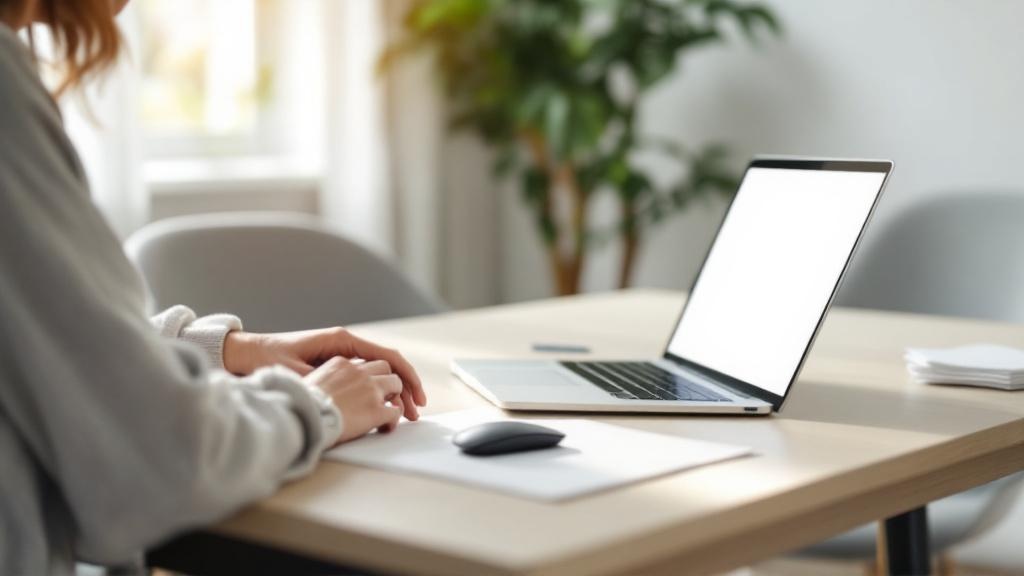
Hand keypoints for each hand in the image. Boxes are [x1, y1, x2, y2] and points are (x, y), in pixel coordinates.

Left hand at [223, 327, 425, 419]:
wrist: (247, 352)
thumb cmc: (268, 356)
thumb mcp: (296, 371)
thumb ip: (323, 381)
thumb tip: (346, 396)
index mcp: (342, 340)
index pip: (387, 356)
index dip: (407, 377)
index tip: (417, 397)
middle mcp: (346, 345)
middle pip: (388, 366)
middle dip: (406, 388)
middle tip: (417, 412)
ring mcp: (342, 355)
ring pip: (379, 373)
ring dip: (394, 392)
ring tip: (406, 415)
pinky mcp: (335, 366)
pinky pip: (366, 378)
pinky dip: (378, 392)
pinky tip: (384, 408)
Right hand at [305, 357, 404, 442]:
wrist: (302, 419)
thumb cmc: (298, 405)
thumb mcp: (308, 382)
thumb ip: (323, 381)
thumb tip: (325, 390)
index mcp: (341, 363)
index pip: (363, 363)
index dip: (367, 375)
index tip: (366, 386)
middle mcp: (359, 372)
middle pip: (385, 367)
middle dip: (386, 380)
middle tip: (386, 395)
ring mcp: (370, 390)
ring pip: (396, 384)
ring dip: (395, 396)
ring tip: (390, 410)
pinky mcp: (376, 410)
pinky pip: (395, 412)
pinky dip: (393, 420)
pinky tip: (385, 428)